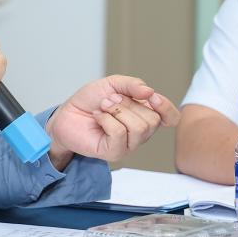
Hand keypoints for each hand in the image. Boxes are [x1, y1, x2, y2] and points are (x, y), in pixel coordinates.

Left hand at [46, 75, 179, 165]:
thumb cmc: (90, 101)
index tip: (152, 97)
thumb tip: (150, 92)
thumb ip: (132, 85)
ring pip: (139, 127)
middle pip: (153, 120)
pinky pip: (119, 133)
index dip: (167, 107)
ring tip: (103, 107)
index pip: (171, 118)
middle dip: (129, 103)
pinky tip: (97, 117)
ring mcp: (128, 145)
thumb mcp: (112, 84)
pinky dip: (106, 120)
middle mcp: (140, 132)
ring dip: (117, 110)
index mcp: (144, 115)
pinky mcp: (114, 152)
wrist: (66, 113)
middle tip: (110, 99)